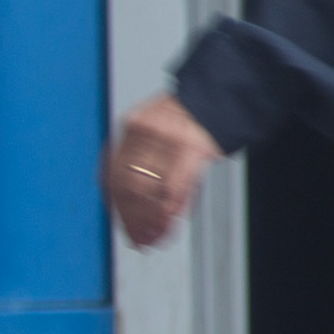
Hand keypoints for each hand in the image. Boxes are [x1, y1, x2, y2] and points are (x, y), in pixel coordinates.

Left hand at [103, 91, 220, 248]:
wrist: (220, 94)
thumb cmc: (190, 115)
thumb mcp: (155, 128)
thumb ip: (140, 158)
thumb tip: (130, 201)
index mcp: (132, 127)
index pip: (113, 176)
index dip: (118, 207)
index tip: (124, 227)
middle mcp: (145, 131)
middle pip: (128, 185)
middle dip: (132, 219)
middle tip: (139, 239)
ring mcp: (169, 138)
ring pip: (149, 189)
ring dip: (150, 220)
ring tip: (155, 238)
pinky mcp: (193, 146)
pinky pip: (175, 185)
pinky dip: (171, 209)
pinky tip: (171, 222)